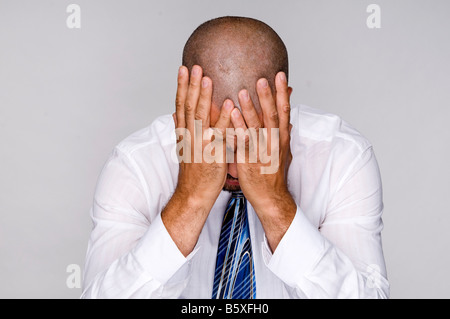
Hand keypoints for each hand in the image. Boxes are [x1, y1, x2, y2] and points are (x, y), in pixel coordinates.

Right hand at [173, 65, 233, 210]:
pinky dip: (222, 118)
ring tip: (208, 78)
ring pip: (200, 117)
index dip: (182, 86)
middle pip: (189, 106)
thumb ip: (183, 128)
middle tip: (195, 66)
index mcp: (184, 133)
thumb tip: (177, 113)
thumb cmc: (194, 172)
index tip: (184, 69)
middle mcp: (189, 136)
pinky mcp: (212, 153)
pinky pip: (218, 133)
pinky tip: (228, 104)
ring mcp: (199, 144)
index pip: (180, 105)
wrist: (193, 194)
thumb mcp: (185, 147)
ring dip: (204, 97)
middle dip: (192, 85)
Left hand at [231, 72, 296, 250]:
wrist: (271, 197)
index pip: (284, 111)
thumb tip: (288, 111)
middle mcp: (274, 143)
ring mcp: (262, 152)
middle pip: (272, 116)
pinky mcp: (250, 162)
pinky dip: (238, 129)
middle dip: (267, 96)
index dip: (281, 93)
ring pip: (257, 128)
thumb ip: (284, 127)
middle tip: (262, 77)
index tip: (279, 75)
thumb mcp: (282, 148)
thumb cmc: (273, 171)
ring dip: (249, 109)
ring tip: (241, 92)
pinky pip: (244, 143)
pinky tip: (232, 117)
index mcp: (282, 137)